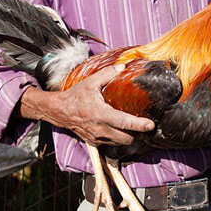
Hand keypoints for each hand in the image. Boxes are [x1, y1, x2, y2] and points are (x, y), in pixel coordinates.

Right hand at [19, 64, 154, 145]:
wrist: (59, 110)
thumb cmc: (75, 96)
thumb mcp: (91, 82)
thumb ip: (108, 74)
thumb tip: (123, 66)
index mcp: (101, 114)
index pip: (125, 123)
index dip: (139, 125)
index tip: (151, 125)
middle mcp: (100, 129)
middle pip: (126, 138)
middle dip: (138, 134)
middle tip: (145, 126)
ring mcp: (97, 137)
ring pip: (120, 143)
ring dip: (129, 137)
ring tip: (135, 128)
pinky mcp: (94, 142)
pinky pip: (111, 144)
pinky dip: (118, 139)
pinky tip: (121, 130)